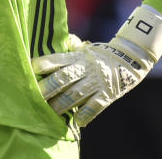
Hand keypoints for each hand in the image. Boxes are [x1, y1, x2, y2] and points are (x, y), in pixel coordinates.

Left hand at [32, 5, 161, 126]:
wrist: (131, 59)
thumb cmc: (101, 54)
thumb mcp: (85, 47)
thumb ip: (71, 44)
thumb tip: (59, 39)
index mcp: (78, 56)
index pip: (57, 59)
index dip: (43, 64)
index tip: (30, 69)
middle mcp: (85, 69)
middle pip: (63, 78)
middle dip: (48, 88)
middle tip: (34, 95)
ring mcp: (96, 82)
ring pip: (75, 94)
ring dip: (61, 104)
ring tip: (49, 111)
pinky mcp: (107, 94)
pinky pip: (95, 106)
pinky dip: (85, 115)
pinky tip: (77, 122)